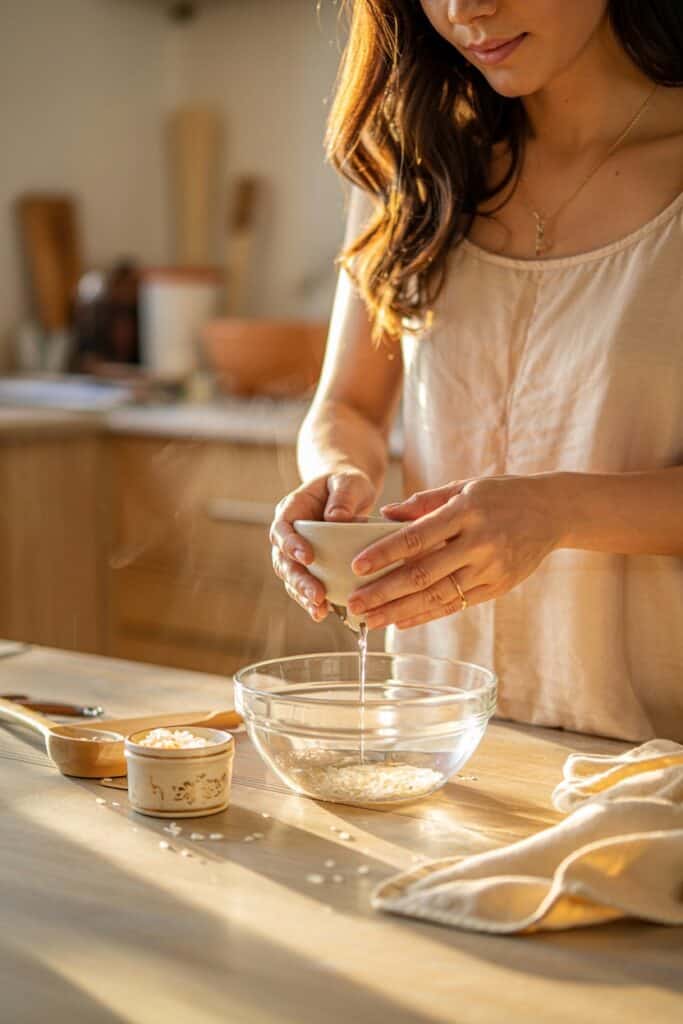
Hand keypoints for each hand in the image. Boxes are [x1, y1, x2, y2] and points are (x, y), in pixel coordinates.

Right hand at [270, 469, 375, 620]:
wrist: (347, 492)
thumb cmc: (346, 483)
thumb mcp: (349, 481)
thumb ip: (343, 497)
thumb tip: (336, 519)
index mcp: (292, 509)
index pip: (282, 529)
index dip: (291, 545)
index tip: (307, 557)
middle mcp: (289, 533)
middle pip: (283, 561)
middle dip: (299, 580)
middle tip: (317, 595)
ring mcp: (296, 552)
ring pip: (291, 578)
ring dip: (303, 596)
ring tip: (319, 610)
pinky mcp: (310, 567)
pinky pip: (306, 585)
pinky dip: (313, 600)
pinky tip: (325, 613)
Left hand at [346, 474, 563, 628]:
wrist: (553, 512)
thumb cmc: (501, 495)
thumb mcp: (464, 487)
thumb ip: (425, 502)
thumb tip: (385, 515)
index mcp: (466, 512)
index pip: (418, 537)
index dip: (385, 553)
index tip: (357, 566)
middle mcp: (479, 543)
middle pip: (424, 574)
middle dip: (385, 592)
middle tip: (354, 604)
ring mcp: (490, 569)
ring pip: (438, 596)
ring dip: (400, 611)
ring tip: (370, 620)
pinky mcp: (497, 588)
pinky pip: (456, 606)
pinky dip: (426, 616)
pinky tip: (401, 622)